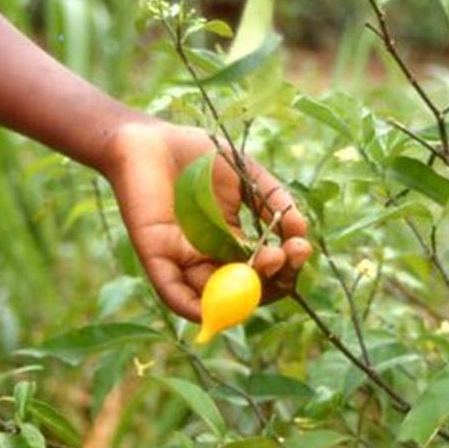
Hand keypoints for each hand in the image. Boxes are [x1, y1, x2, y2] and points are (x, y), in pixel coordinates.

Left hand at [104, 121, 311, 320]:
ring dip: (249, 290)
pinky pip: (176, 295)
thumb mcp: (246, 174)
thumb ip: (273, 199)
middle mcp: (209, 256)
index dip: (285, 265)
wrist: (147, 138)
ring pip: (218, 297)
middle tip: (289, 255)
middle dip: (275, 278)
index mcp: (231, 240)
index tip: (301, 247)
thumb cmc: (194, 153)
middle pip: (247, 288)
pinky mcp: (157, 259)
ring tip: (272, 257)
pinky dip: (197, 309)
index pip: (264, 268)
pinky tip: (220, 308)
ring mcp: (184, 261)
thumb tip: (300, 230)